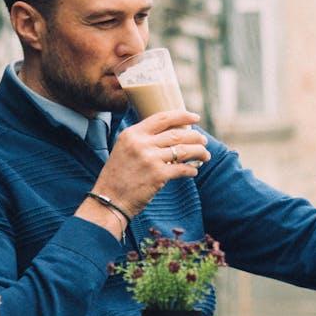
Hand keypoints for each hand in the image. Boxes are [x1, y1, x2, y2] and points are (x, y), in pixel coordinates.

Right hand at [90, 110, 210, 216]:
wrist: (109, 200)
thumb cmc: (118, 176)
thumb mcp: (124, 149)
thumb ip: (142, 140)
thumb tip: (171, 135)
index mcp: (132, 134)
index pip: (162, 117)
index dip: (182, 115)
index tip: (195, 117)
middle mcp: (141, 143)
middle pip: (177, 134)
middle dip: (195, 136)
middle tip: (203, 140)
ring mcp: (150, 159)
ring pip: (183, 150)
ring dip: (199, 152)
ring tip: (205, 155)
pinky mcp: (158, 175)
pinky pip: (182, 169)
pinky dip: (191, 170)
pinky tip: (193, 171)